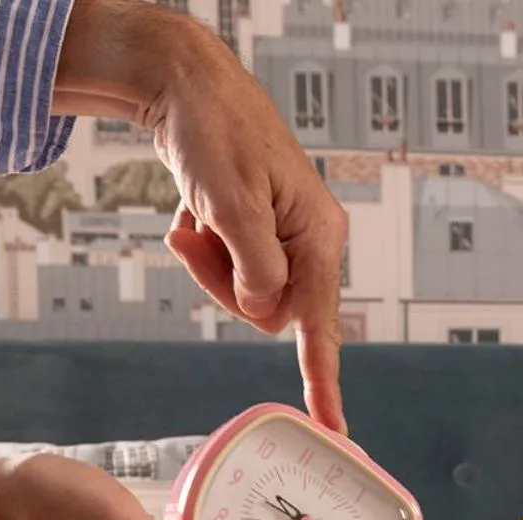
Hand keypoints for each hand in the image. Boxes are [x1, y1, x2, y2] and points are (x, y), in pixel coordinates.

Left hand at [52, 0, 347, 432]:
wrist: (188, 88)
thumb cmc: (216, 134)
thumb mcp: (231, 204)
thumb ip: (254, 269)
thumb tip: (264, 313)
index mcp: (317, 236)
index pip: (322, 324)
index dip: (324, 380)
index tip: (334, 429)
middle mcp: (309, 243)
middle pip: (269, 310)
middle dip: (223, 285)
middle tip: (195, 240)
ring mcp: (284, 239)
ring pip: (244, 292)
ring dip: (208, 264)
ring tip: (191, 220)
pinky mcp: (257, 233)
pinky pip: (230, 268)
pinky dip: (203, 247)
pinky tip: (194, 213)